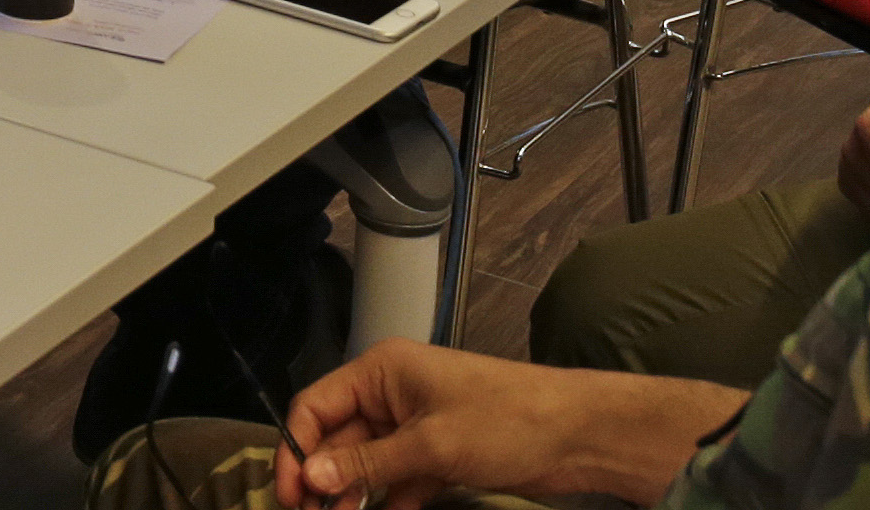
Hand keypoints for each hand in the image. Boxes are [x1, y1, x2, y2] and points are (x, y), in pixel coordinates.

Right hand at [277, 343, 727, 507]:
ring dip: (350, 494)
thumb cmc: (505, 421)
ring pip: (365, 463)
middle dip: (321, 478)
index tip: (290, 495)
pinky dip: (385, 500)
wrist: (578, 435)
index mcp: (382, 373)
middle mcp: (392, 396)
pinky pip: (396, 480)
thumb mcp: (431, 444)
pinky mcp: (438, 456)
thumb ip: (369, 463)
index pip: (316, 406)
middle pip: (337, 438)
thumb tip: (312, 476)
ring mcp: (416, 427)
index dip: (296, 449)